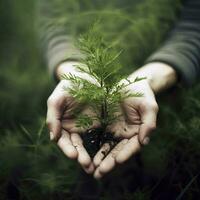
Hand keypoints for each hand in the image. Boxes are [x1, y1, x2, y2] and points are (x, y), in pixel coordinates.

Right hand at [46, 61, 97, 173]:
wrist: (87, 76)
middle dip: (80, 156)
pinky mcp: (100, 124)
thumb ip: (53, 116)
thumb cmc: (69, 85)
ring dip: (91, 157)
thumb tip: (53, 137)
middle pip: (76, 146)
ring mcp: (87, 127)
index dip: (67, 148)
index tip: (73, 155)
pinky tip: (107, 155)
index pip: (63, 140)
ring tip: (96, 167)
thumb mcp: (58, 98)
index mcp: (62, 124)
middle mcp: (74, 129)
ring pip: (88, 145)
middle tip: (87, 166)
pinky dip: (103, 147)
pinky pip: (102, 137)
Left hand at [92, 62, 176, 178]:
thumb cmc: (142, 93)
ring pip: (107, 148)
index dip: (126, 153)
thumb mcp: (149, 105)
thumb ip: (149, 123)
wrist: (129, 83)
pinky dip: (93, 147)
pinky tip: (85, 155)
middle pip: (118, 151)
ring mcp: (115, 131)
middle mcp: (127, 134)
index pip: (133, 146)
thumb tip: (144, 141)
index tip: (117, 160)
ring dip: (100, 159)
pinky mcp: (105, 126)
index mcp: (138, 131)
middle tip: (100, 173)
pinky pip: (98, 138)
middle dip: (109, 162)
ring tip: (90, 169)